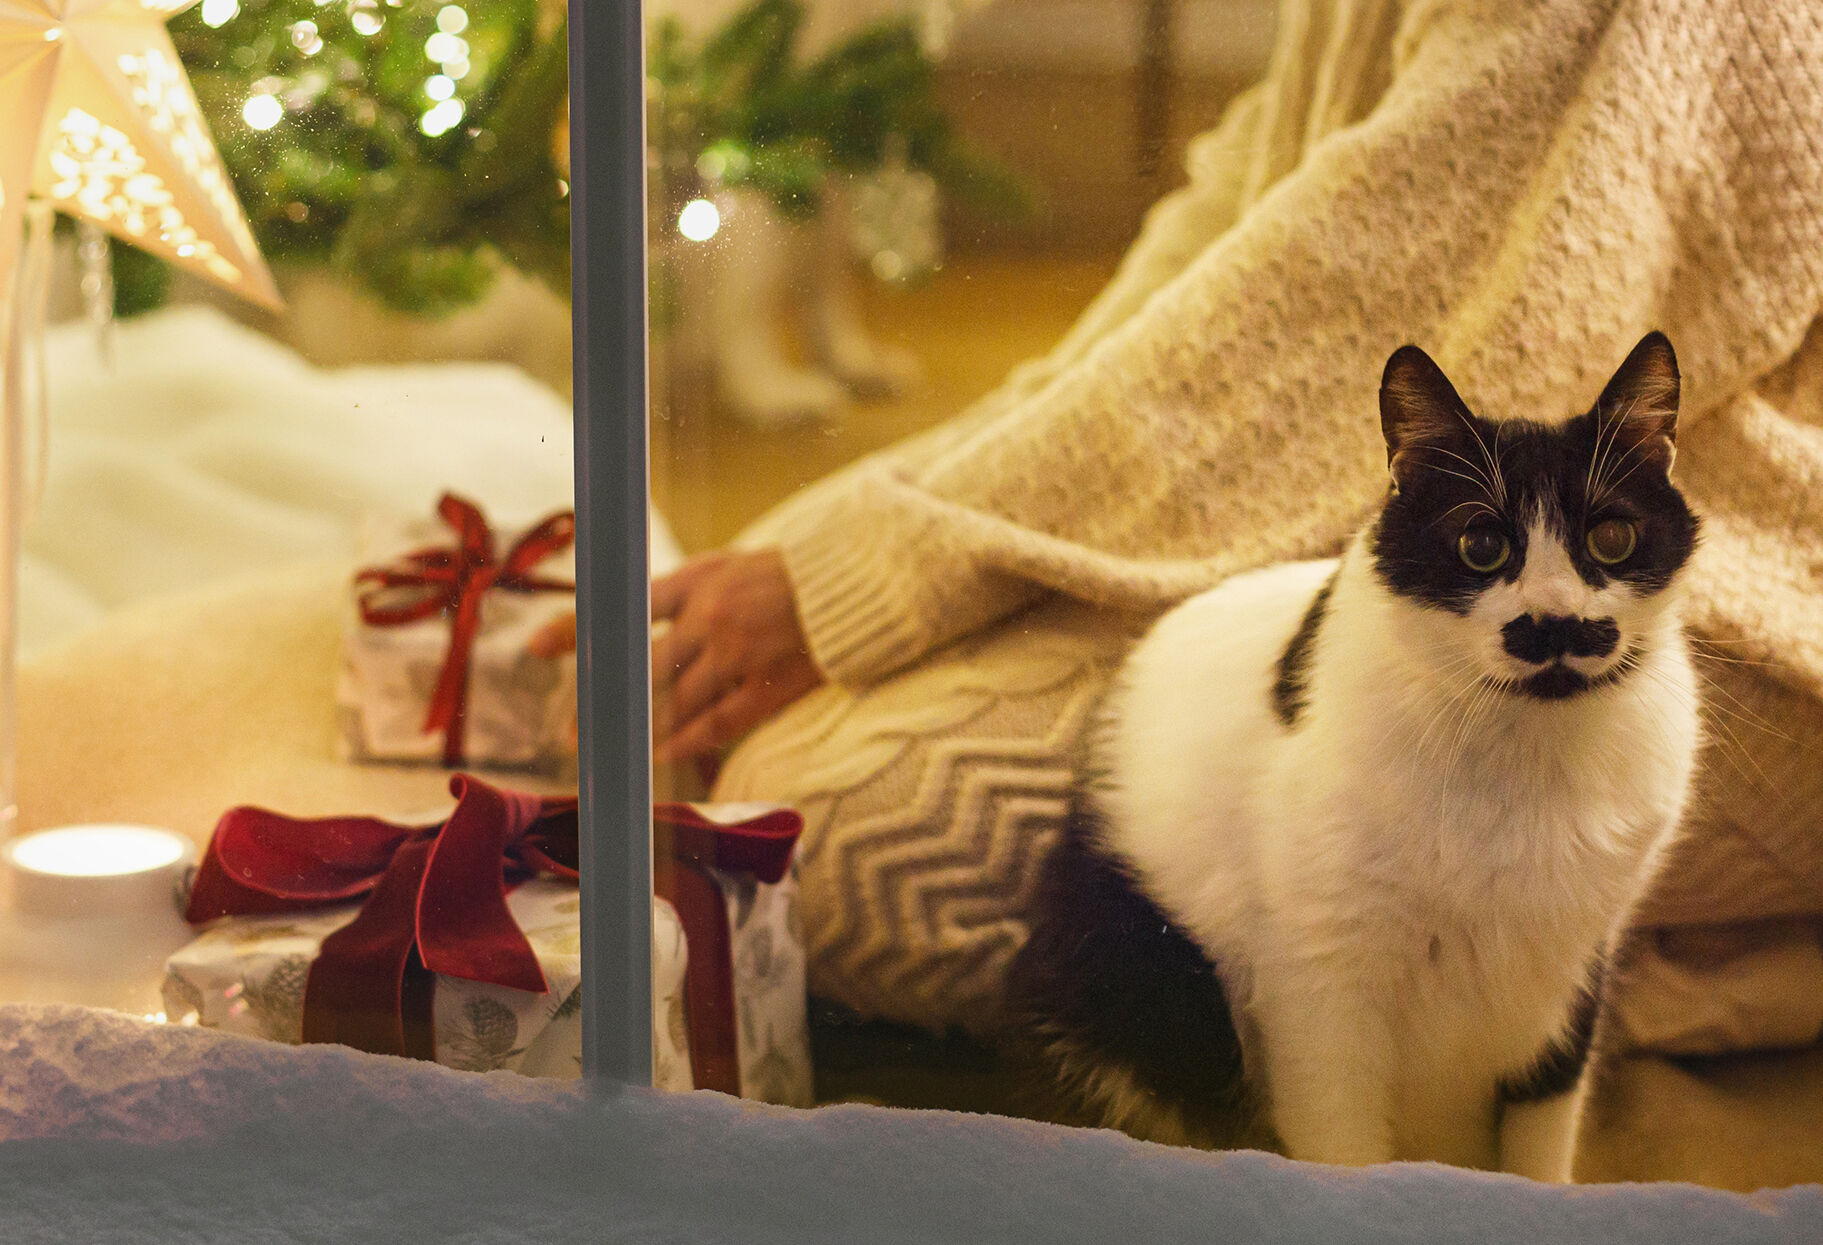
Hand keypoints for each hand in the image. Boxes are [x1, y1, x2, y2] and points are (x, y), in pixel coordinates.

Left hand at [528, 551, 824, 763]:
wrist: (856, 586)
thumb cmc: (789, 575)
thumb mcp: (729, 564)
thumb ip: (684, 592)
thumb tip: (632, 616)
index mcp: (699, 579)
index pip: (624, 607)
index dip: (580, 628)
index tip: (535, 646)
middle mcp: (711, 617)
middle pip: (641, 665)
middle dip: (605, 699)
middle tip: (576, 731)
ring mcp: (739, 654)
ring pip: (675, 702)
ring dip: (640, 730)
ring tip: (612, 750)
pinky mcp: (769, 685)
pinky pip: (718, 722)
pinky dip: (687, 740)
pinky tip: (663, 752)